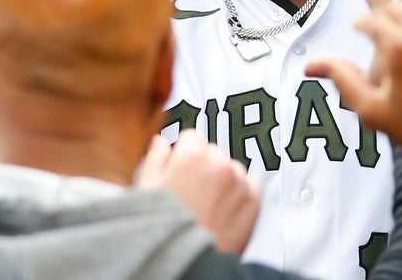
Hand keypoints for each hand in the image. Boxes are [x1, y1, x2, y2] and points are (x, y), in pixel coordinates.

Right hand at [137, 131, 259, 255]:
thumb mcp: (147, 190)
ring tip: (208, 205)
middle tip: (192, 191)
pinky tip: (223, 211)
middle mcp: (219, 164)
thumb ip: (155, 158)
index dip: (184, 153)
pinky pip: (249, 185)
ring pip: (232, 168)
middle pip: (213, 152)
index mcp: (192, 156)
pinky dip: (240, 194)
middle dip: (204, 166)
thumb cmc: (163, 230)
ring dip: (223, 179)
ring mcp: (239, 182)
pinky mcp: (254, 200)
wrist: (190, 263)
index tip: (180, 168)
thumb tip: (160, 142)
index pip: (192, 137)